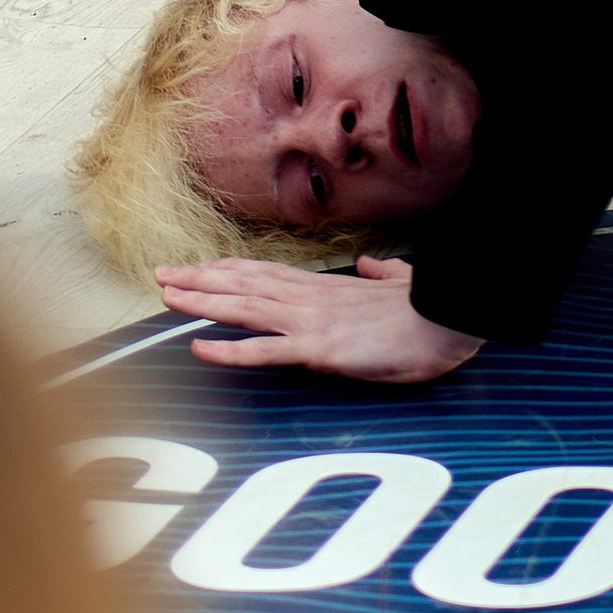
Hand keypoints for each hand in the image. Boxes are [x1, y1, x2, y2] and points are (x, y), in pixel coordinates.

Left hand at [154, 252, 482, 381]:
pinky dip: (228, 349)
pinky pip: (264, 350)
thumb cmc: (429, 306)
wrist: (449, 316)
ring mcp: (311, 321)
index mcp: (327, 287)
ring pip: (243, 307)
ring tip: (167, 296)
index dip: (229, 269)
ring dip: (201, 302)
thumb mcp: (400, 282)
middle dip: (200, 280)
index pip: (266, 273)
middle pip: (243, 284)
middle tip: (163, 276)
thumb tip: (375, 262)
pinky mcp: (319, 349)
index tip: (201, 266)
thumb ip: (382, 271)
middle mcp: (310, 298)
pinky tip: (199, 347)